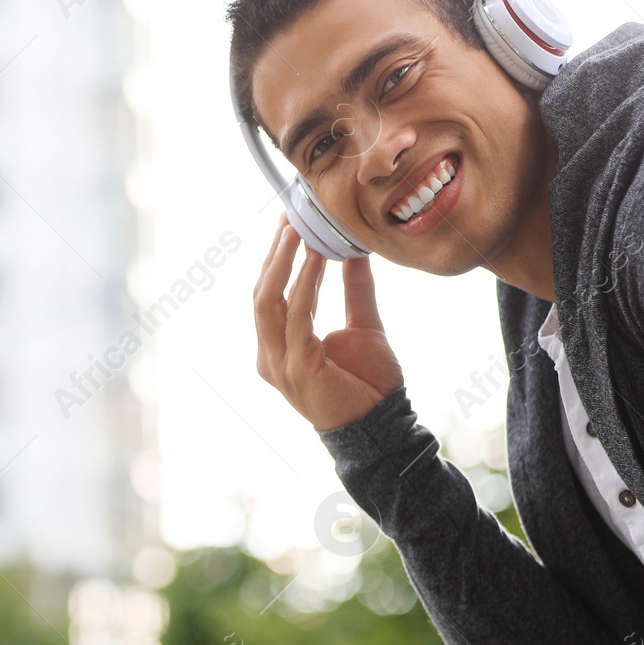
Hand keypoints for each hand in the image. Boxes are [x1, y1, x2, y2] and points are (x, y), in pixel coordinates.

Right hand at [254, 215, 403, 431]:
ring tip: (296, 231)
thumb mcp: (364, 325)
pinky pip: (297, 318)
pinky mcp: (297, 369)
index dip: (276, 259)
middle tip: (288, 218)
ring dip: (282, 263)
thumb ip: (356, 290)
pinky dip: (306, 285)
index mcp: (279, 346)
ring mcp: (279, 364)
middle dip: (274, 254)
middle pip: (261, 294)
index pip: (268, 295)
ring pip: (269, 302)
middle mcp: (270, 355)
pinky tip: (317, 260)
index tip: (288, 224)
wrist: (382, 426)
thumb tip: (354, 250)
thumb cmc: (369, 383)